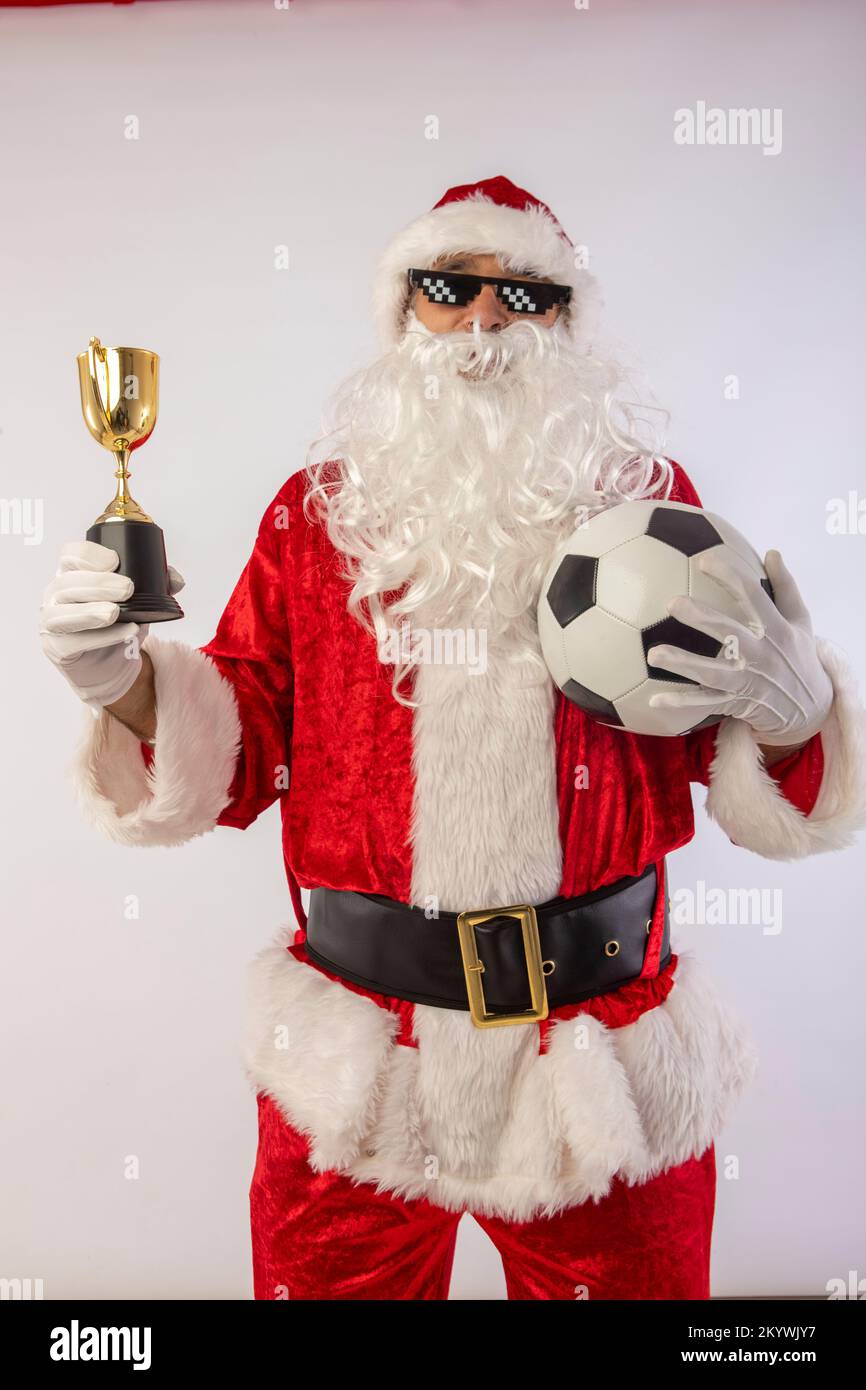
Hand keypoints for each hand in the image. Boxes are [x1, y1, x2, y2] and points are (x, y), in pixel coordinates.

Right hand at [40, 540, 184, 709]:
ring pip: (62, 613)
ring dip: (91, 611)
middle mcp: (56, 596)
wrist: (111, 666)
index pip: (70, 555)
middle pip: (67, 583)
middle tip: (128, 588)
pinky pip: (74, 642)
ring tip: (115, 612)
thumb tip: (176, 579)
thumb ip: (156, 586)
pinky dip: (100, 637)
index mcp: (72, 575)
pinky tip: (123, 632)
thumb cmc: (117, 626)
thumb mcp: (138, 602)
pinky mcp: (58, 649)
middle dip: (98, 584)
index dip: (89, 555)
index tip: (115, 560)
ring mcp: (52, 623)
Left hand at [646, 549, 833, 745]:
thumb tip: (772, 552)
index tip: (703, 559)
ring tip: (653, 655)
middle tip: (672, 603)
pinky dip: (681, 702)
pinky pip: (705, 703)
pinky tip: (654, 699)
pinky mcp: (737, 703)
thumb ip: (786, 587)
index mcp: (778, 630)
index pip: (753, 596)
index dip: (729, 576)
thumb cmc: (799, 656)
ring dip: (683, 664)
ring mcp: (749, 682)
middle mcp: (763, 655)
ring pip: (712, 672)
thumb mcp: (801, 622)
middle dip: (701, 619)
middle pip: (729, 634)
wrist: (811, 709)